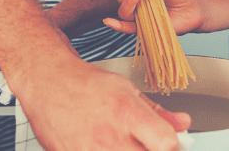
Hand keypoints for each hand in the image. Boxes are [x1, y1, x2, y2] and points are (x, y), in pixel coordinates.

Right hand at [18, 58, 190, 150]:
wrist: (46, 83)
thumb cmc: (85, 84)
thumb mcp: (126, 90)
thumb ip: (156, 112)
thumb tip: (182, 124)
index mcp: (126, 114)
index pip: (166, 144)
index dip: (173, 145)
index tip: (169, 143)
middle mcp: (108, 136)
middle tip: (145, 144)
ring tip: (122, 144)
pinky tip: (103, 147)